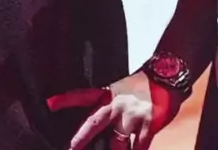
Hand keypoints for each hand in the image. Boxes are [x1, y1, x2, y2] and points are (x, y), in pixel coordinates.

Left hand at [47, 71, 182, 149]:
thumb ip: (110, 106)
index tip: (49, 103)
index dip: (65, 100)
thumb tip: (101, 126)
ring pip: (117, 143)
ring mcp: (132, 115)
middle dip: (81, 138)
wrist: (168, 75)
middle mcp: (117, 104)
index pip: (83, 95)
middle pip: (94, 122)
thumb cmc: (145, 86)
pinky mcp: (148, 125)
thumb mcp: (123, 90)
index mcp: (109, 93)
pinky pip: (139, 147)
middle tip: (70, 148)